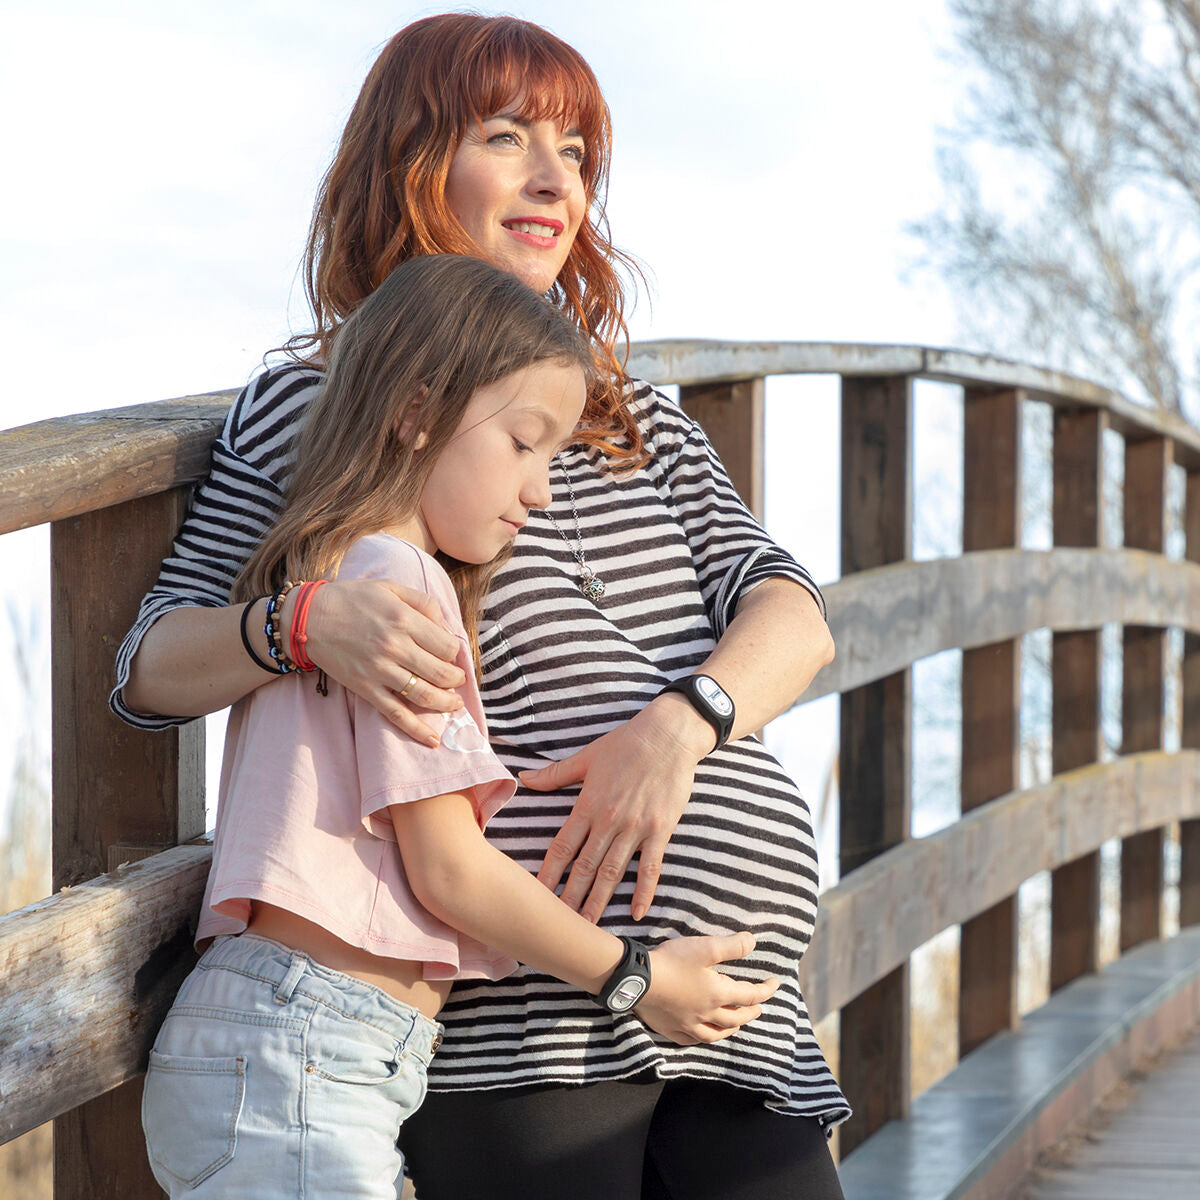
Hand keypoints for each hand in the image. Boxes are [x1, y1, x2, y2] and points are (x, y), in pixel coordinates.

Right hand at [297, 578, 466, 744]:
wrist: (308, 618)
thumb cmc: (351, 599)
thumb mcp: (389, 587)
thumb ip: (422, 602)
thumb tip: (445, 624)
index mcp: (404, 620)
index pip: (447, 646)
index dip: (454, 653)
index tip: (450, 654)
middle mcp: (395, 646)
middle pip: (441, 672)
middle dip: (456, 679)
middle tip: (457, 679)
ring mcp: (380, 670)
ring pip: (424, 695)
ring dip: (446, 703)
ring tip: (454, 703)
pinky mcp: (365, 688)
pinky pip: (396, 714)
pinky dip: (416, 729)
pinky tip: (432, 739)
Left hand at [522, 695, 712, 921]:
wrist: (669, 735)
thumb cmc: (626, 742)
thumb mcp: (587, 756)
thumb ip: (555, 774)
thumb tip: (524, 777)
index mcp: (588, 804)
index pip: (562, 847)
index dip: (548, 873)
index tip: (535, 895)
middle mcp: (609, 821)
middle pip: (585, 867)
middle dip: (570, 898)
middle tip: (558, 924)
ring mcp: (636, 828)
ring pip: (614, 873)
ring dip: (599, 901)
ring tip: (588, 927)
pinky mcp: (660, 830)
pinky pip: (651, 867)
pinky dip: (644, 892)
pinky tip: (637, 913)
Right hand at [637, 933, 778, 1044]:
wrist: (638, 980)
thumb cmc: (673, 961)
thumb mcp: (705, 947)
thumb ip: (732, 946)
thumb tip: (754, 942)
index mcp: (718, 995)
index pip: (749, 995)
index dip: (765, 990)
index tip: (775, 983)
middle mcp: (706, 1014)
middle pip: (736, 1018)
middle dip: (751, 1012)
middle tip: (759, 1007)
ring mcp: (688, 1025)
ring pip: (715, 1034)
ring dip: (731, 1029)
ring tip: (737, 1024)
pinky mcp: (671, 1029)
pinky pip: (691, 1040)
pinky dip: (701, 1038)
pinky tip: (702, 1034)